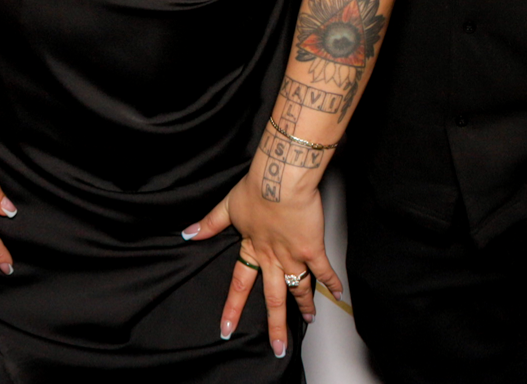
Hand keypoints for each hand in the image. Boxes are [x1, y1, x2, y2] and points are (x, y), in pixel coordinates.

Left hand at [183, 162, 340, 359]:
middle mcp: (272, 258)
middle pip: (273, 298)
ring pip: (299, 288)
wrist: (280, 179)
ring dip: (304, 306)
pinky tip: (338, 293)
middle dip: (275, 325)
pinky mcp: (312, 248)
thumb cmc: (257, 187)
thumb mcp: (228, 205)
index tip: (227, 328)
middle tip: (278, 346)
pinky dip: (331, 283)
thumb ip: (210, 223)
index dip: (233, 307)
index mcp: (253, 248)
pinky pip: (323, 270)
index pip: (240, 284)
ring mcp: (293, 255)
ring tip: (308, 320)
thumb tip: (188, 233)